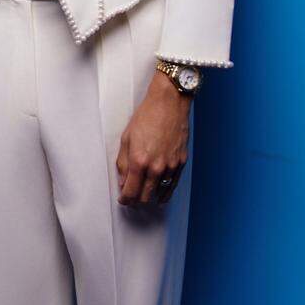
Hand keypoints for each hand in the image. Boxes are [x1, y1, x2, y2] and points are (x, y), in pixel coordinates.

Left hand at [116, 72, 189, 206]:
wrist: (169, 104)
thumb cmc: (146, 117)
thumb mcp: (126, 139)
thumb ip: (124, 163)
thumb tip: (123, 182)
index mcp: (139, 161)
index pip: (131, 191)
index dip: (125, 199)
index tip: (123, 200)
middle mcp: (156, 167)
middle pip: (145, 195)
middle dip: (136, 199)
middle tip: (131, 198)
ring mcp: (171, 166)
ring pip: (160, 192)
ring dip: (151, 196)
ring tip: (145, 198)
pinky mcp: (181, 162)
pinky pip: (173, 184)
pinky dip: (166, 191)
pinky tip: (162, 196)